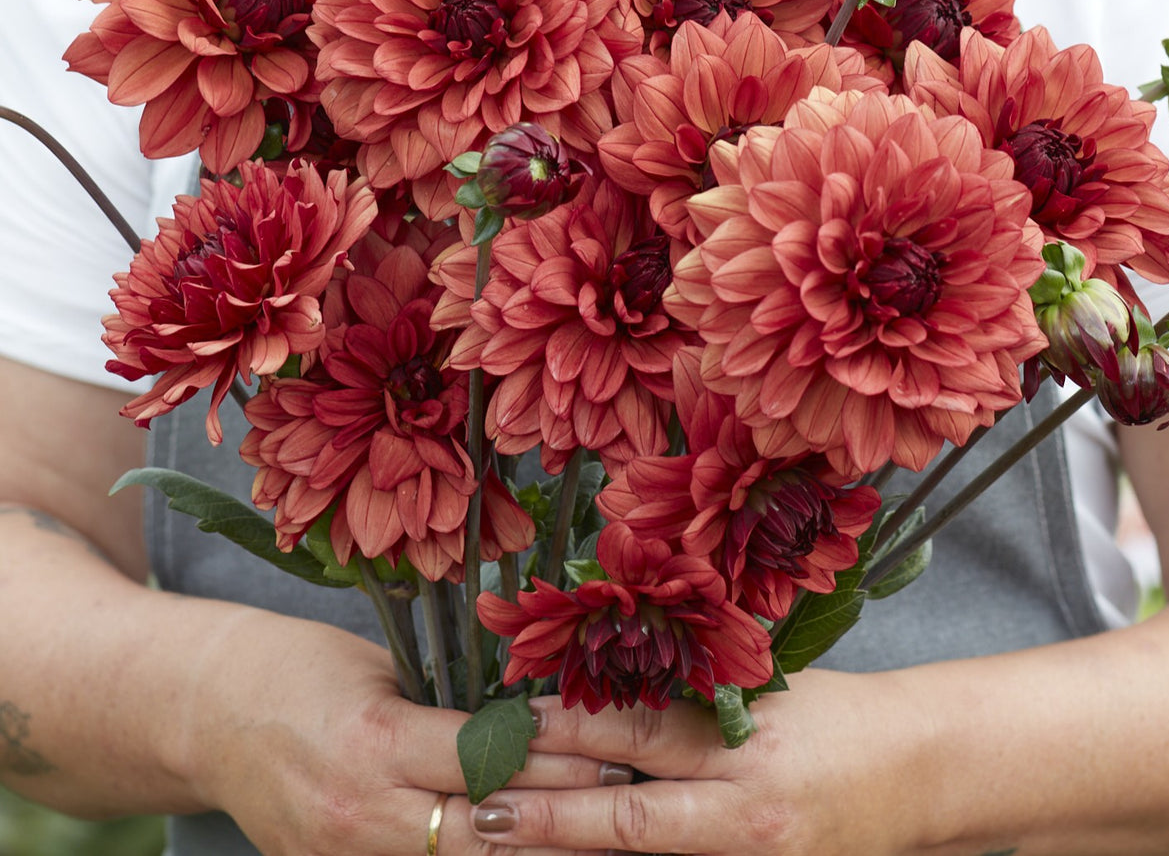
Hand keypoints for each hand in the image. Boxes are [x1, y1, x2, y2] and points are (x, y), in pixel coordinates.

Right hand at [179, 607, 627, 855]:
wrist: (207, 712)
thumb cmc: (299, 668)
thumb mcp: (379, 667)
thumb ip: (447, 704)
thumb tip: (533, 723)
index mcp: (373, 742)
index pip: (487, 761)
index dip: (555, 758)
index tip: (612, 747)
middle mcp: (359, 815)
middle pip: (486, 832)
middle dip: (562, 818)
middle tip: (626, 797)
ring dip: (530, 854)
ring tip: (596, 835)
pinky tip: (519, 850)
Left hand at [464, 669, 932, 855]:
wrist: (921, 773)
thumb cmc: (837, 714)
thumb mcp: (766, 690)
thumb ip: (693, 697)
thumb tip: (605, 690)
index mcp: (748, 746)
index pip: (641, 730)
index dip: (571, 723)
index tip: (512, 717)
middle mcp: (748, 813)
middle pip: (630, 815)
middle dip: (550, 815)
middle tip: (480, 812)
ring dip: (576, 854)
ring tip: (508, 850)